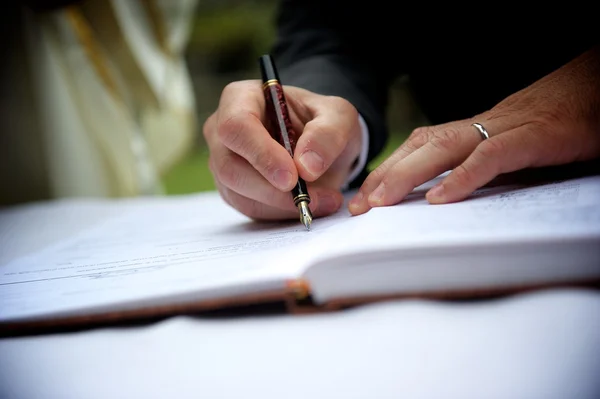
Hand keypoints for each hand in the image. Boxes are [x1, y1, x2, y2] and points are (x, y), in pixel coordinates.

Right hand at [203, 80, 361, 220]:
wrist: (320, 145)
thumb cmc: (322, 121)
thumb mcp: (338, 116)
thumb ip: (327, 134)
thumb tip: (306, 167)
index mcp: (241, 98)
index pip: (236, 126)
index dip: (261, 154)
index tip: (292, 177)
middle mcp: (222, 131)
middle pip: (230, 167)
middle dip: (272, 189)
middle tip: (314, 197)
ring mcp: (223, 163)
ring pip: (239, 194)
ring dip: (282, 205)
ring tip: (324, 200)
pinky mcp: (233, 191)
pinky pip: (251, 209)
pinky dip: (282, 213)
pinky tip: (310, 204)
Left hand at [349, 46, 599, 214]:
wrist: (599, 90)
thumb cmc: (556, 124)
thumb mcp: (512, 147)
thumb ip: (481, 167)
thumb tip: (445, 199)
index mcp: (474, 130)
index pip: (420, 147)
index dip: (388, 171)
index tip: (363, 199)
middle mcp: (482, 126)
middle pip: (422, 147)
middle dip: (385, 176)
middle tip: (357, 208)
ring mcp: (507, 128)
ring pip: (446, 148)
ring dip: (407, 175)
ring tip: (380, 203)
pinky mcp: (535, 136)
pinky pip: (492, 155)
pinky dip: (464, 176)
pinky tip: (440, 198)